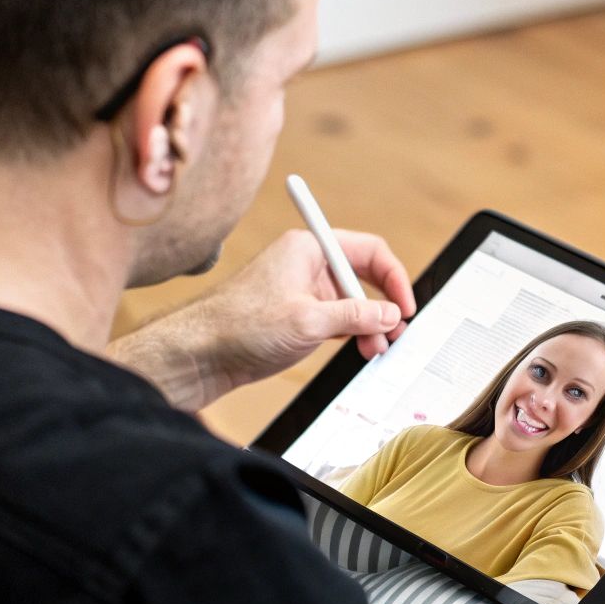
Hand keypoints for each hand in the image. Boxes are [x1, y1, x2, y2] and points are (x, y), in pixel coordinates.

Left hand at [109, 228, 414, 411]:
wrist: (200, 354)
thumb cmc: (240, 326)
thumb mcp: (308, 321)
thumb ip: (355, 315)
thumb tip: (391, 315)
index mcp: (308, 249)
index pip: (369, 251)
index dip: (393, 277)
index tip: (405, 305)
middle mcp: (307, 264)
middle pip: (363, 277)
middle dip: (383, 306)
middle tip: (395, 332)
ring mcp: (303, 291)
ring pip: (352, 301)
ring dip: (370, 324)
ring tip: (376, 348)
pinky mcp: (298, 315)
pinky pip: (338, 318)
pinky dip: (353, 332)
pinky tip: (361, 348)